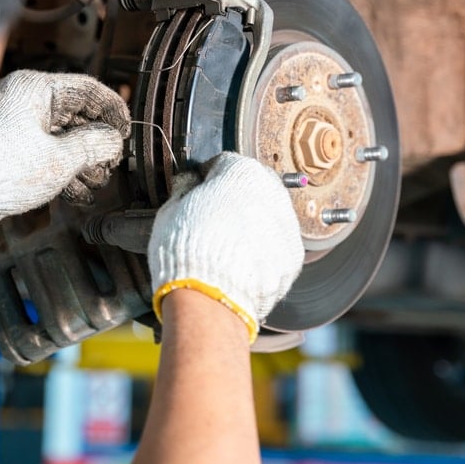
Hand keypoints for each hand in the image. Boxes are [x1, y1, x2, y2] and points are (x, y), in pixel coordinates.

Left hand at [0, 69, 130, 239]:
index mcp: (33, 88)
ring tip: (92, 183)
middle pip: (74, 114)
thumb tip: (114, 140)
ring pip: (59, 133)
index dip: (113, 111)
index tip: (126, 132)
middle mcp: (20, 97)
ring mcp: (10, 119)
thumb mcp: (60, 160)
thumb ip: (95, 145)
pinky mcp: (2, 141)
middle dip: (96, 144)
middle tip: (109, 164)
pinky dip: (60, 165)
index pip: (88, 90)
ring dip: (81, 159)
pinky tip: (73, 190)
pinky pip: (42, 145)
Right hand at [147, 152, 304, 342]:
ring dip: (252, 228)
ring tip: (226, 250)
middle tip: (212, 223)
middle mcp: (272, 193)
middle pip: (252, 190)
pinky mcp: (294, 258)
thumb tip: (189, 182)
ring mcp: (287, 226)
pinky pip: (276, 248)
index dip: (206, 180)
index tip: (198, 193)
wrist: (210, 298)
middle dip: (234, 202)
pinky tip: (241, 266)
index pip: (224, 165)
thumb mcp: (170, 210)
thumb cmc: (186, 251)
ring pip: (268, 219)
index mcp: (242, 172)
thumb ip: (184, 189)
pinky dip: (262, 254)